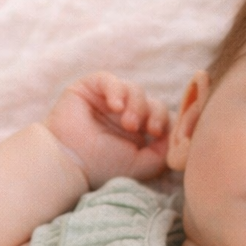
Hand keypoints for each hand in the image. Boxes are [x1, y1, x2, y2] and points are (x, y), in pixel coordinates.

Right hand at [44, 73, 169, 188]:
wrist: (69, 163)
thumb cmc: (103, 167)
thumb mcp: (143, 164)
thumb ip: (164, 150)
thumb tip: (177, 134)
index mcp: (137, 132)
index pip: (161, 116)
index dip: (164, 120)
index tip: (157, 133)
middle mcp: (124, 114)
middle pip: (151, 101)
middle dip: (152, 113)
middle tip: (141, 129)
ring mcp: (107, 100)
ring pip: (134, 89)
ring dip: (136, 105)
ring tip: (128, 123)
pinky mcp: (90, 88)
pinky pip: (109, 79)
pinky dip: (116, 90)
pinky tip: (115, 106)